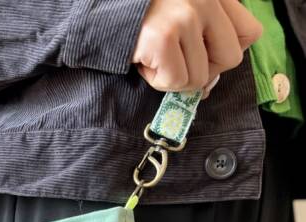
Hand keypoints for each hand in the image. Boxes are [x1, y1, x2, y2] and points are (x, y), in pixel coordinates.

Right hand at [132, 0, 262, 93]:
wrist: (96, 9)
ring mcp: (185, 17)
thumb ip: (203, 39)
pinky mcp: (162, 38)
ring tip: (153, 57)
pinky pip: (174, 81)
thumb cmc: (137, 16)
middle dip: (202, 71)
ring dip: (172, 77)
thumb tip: (207, 87)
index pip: (250, 33)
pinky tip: (143, 61)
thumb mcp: (180, 13)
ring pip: (199, 77)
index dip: (225, 54)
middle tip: (175, 62)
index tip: (202, 57)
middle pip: (230, 59)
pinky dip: (156, 80)